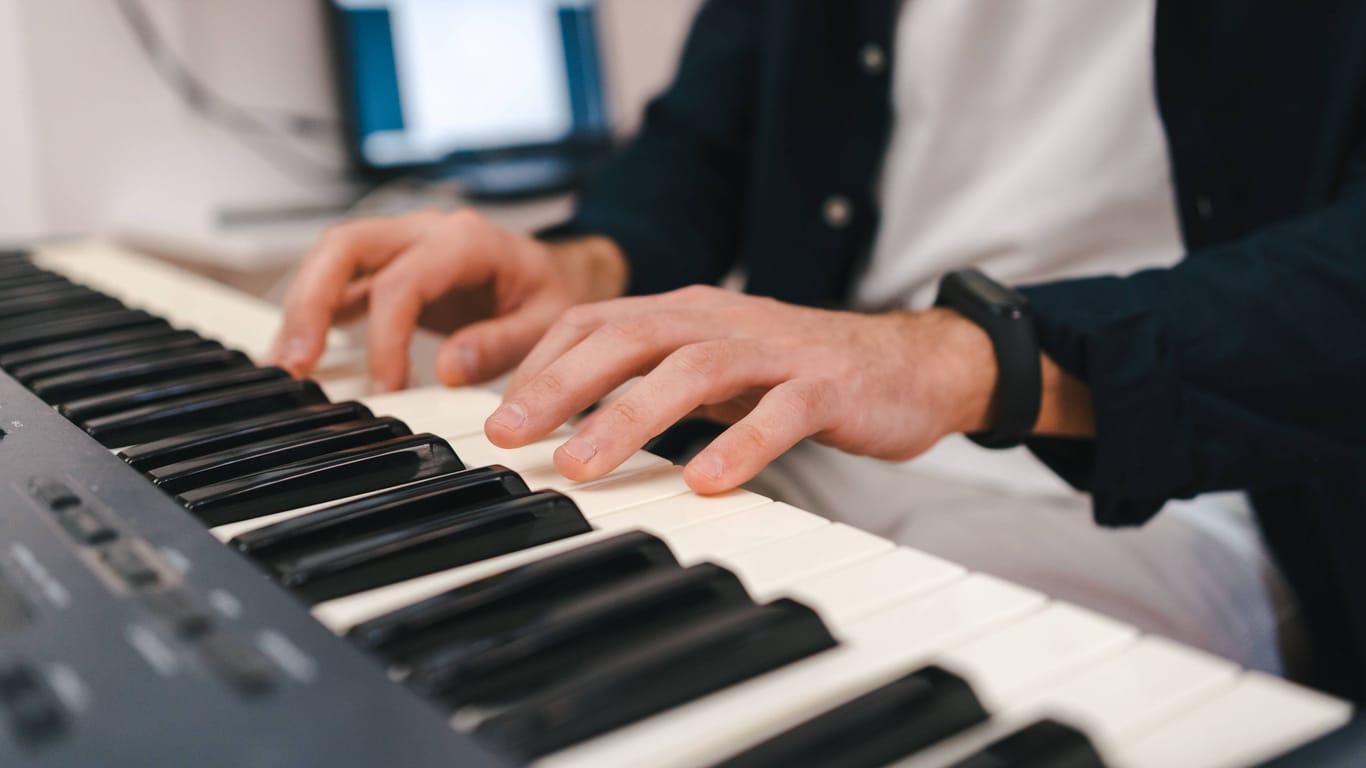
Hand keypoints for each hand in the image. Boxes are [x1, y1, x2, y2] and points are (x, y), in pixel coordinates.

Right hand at [270, 208, 627, 390]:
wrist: (554, 272)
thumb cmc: (550, 292)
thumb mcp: (547, 321)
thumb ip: (501, 343)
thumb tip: (447, 369)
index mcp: (466, 240)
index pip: (404, 280)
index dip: (386, 336)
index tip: (385, 388)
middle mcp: (424, 231)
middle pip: (345, 246)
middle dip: (311, 302)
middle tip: (296, 364)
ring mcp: (401, 243)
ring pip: (331, 257)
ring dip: (302, 307)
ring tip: (286, 366)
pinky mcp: (388, 266)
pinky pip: (339, 279)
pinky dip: (314, 313)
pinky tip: (300, 354)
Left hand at [484, 285, 1003, 493]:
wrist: (912, 362)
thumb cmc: (800, 370)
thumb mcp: (713, 368)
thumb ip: (650, 383)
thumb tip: (569, 420)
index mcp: (687, 313)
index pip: (595, 321)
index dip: (539, 362)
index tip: (494, 413)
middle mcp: (722, 320)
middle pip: (628, 336)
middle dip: (560, 385)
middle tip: (507, 435)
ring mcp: (776, 350)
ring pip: (692, 369)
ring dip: (629, 416)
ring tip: (581, 467)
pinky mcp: (827, 385)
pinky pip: (780, 412)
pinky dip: (740, 446)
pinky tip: (706, 485)